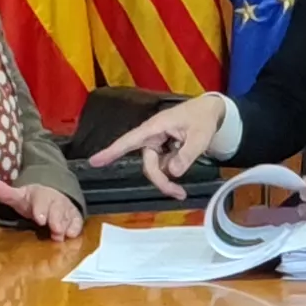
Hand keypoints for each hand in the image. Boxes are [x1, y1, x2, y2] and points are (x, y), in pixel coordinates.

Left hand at [0, 178, 83, 239]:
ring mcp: (67, 210)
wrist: (52, 198)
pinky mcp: (75, 218)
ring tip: (62, 235)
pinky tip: (72, 235)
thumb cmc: (33, 201)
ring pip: (68, 217)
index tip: (39, 219)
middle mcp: (56, 201)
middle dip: (56, 220)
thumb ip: (7, 193)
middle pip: (57, 210)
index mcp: (41, 195)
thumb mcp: (20, 197)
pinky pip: (77, 223)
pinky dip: (76, 228)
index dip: (41, 210)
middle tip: (55, 230)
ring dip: (66, 226)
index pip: (42, 201)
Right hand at [85, 93, 226, 198]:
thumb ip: (187, 154)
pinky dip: (172, 171)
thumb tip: (172, 172)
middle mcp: (151, 136)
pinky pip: (163, 166)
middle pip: (148, 165)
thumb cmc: (203, 117)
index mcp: (155, 127)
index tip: (94, 161)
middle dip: (161, 181)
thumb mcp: (200, 136)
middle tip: (180, 194)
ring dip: (169, 178)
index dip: (112, 151)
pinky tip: (185, 162)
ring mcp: (156, 144)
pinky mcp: (162, 150)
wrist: (211, 111)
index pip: (130, 140)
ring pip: (156, 168)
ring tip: (186, 184)